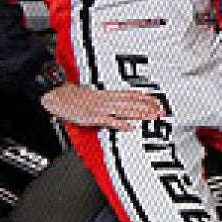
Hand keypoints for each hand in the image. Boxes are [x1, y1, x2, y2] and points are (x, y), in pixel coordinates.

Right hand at [40, 82, 164, 129]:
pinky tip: (130, 127)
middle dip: (148, 107)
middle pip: (132, 103)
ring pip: (125, 110)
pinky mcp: (94, 117)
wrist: (59, 96)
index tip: (158, 101)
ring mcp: (101, 108)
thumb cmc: (75, 97)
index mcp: (108, 94)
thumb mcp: (96, 96)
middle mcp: (108, 100)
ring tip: (152, 117)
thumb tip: (121, 103)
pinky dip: (120, 124)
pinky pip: (109, 121)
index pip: (132, 94)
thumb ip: (109, 100)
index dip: (146, 98)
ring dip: (139, 114)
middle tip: (161, 111)